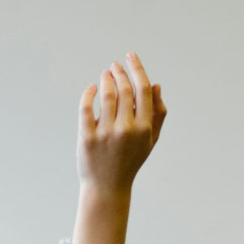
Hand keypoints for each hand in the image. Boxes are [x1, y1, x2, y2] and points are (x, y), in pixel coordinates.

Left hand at [73, 51, 165, 243]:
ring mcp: (106, 134)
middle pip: (124, 90)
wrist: (107, 187)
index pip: (143, 90)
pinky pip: (86, 108)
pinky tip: (91, 88)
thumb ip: (157, 114)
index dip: (136, 69)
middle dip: (119, 73)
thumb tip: (156, 85)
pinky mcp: (88, 138)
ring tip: (105, 75)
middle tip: (114, 66)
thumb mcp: (149, 140)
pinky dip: (88, 93)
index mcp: (144, 128)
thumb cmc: (131, 161)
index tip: (130, 56)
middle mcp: (126, 130)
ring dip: (105, 80)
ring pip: (105, 95)